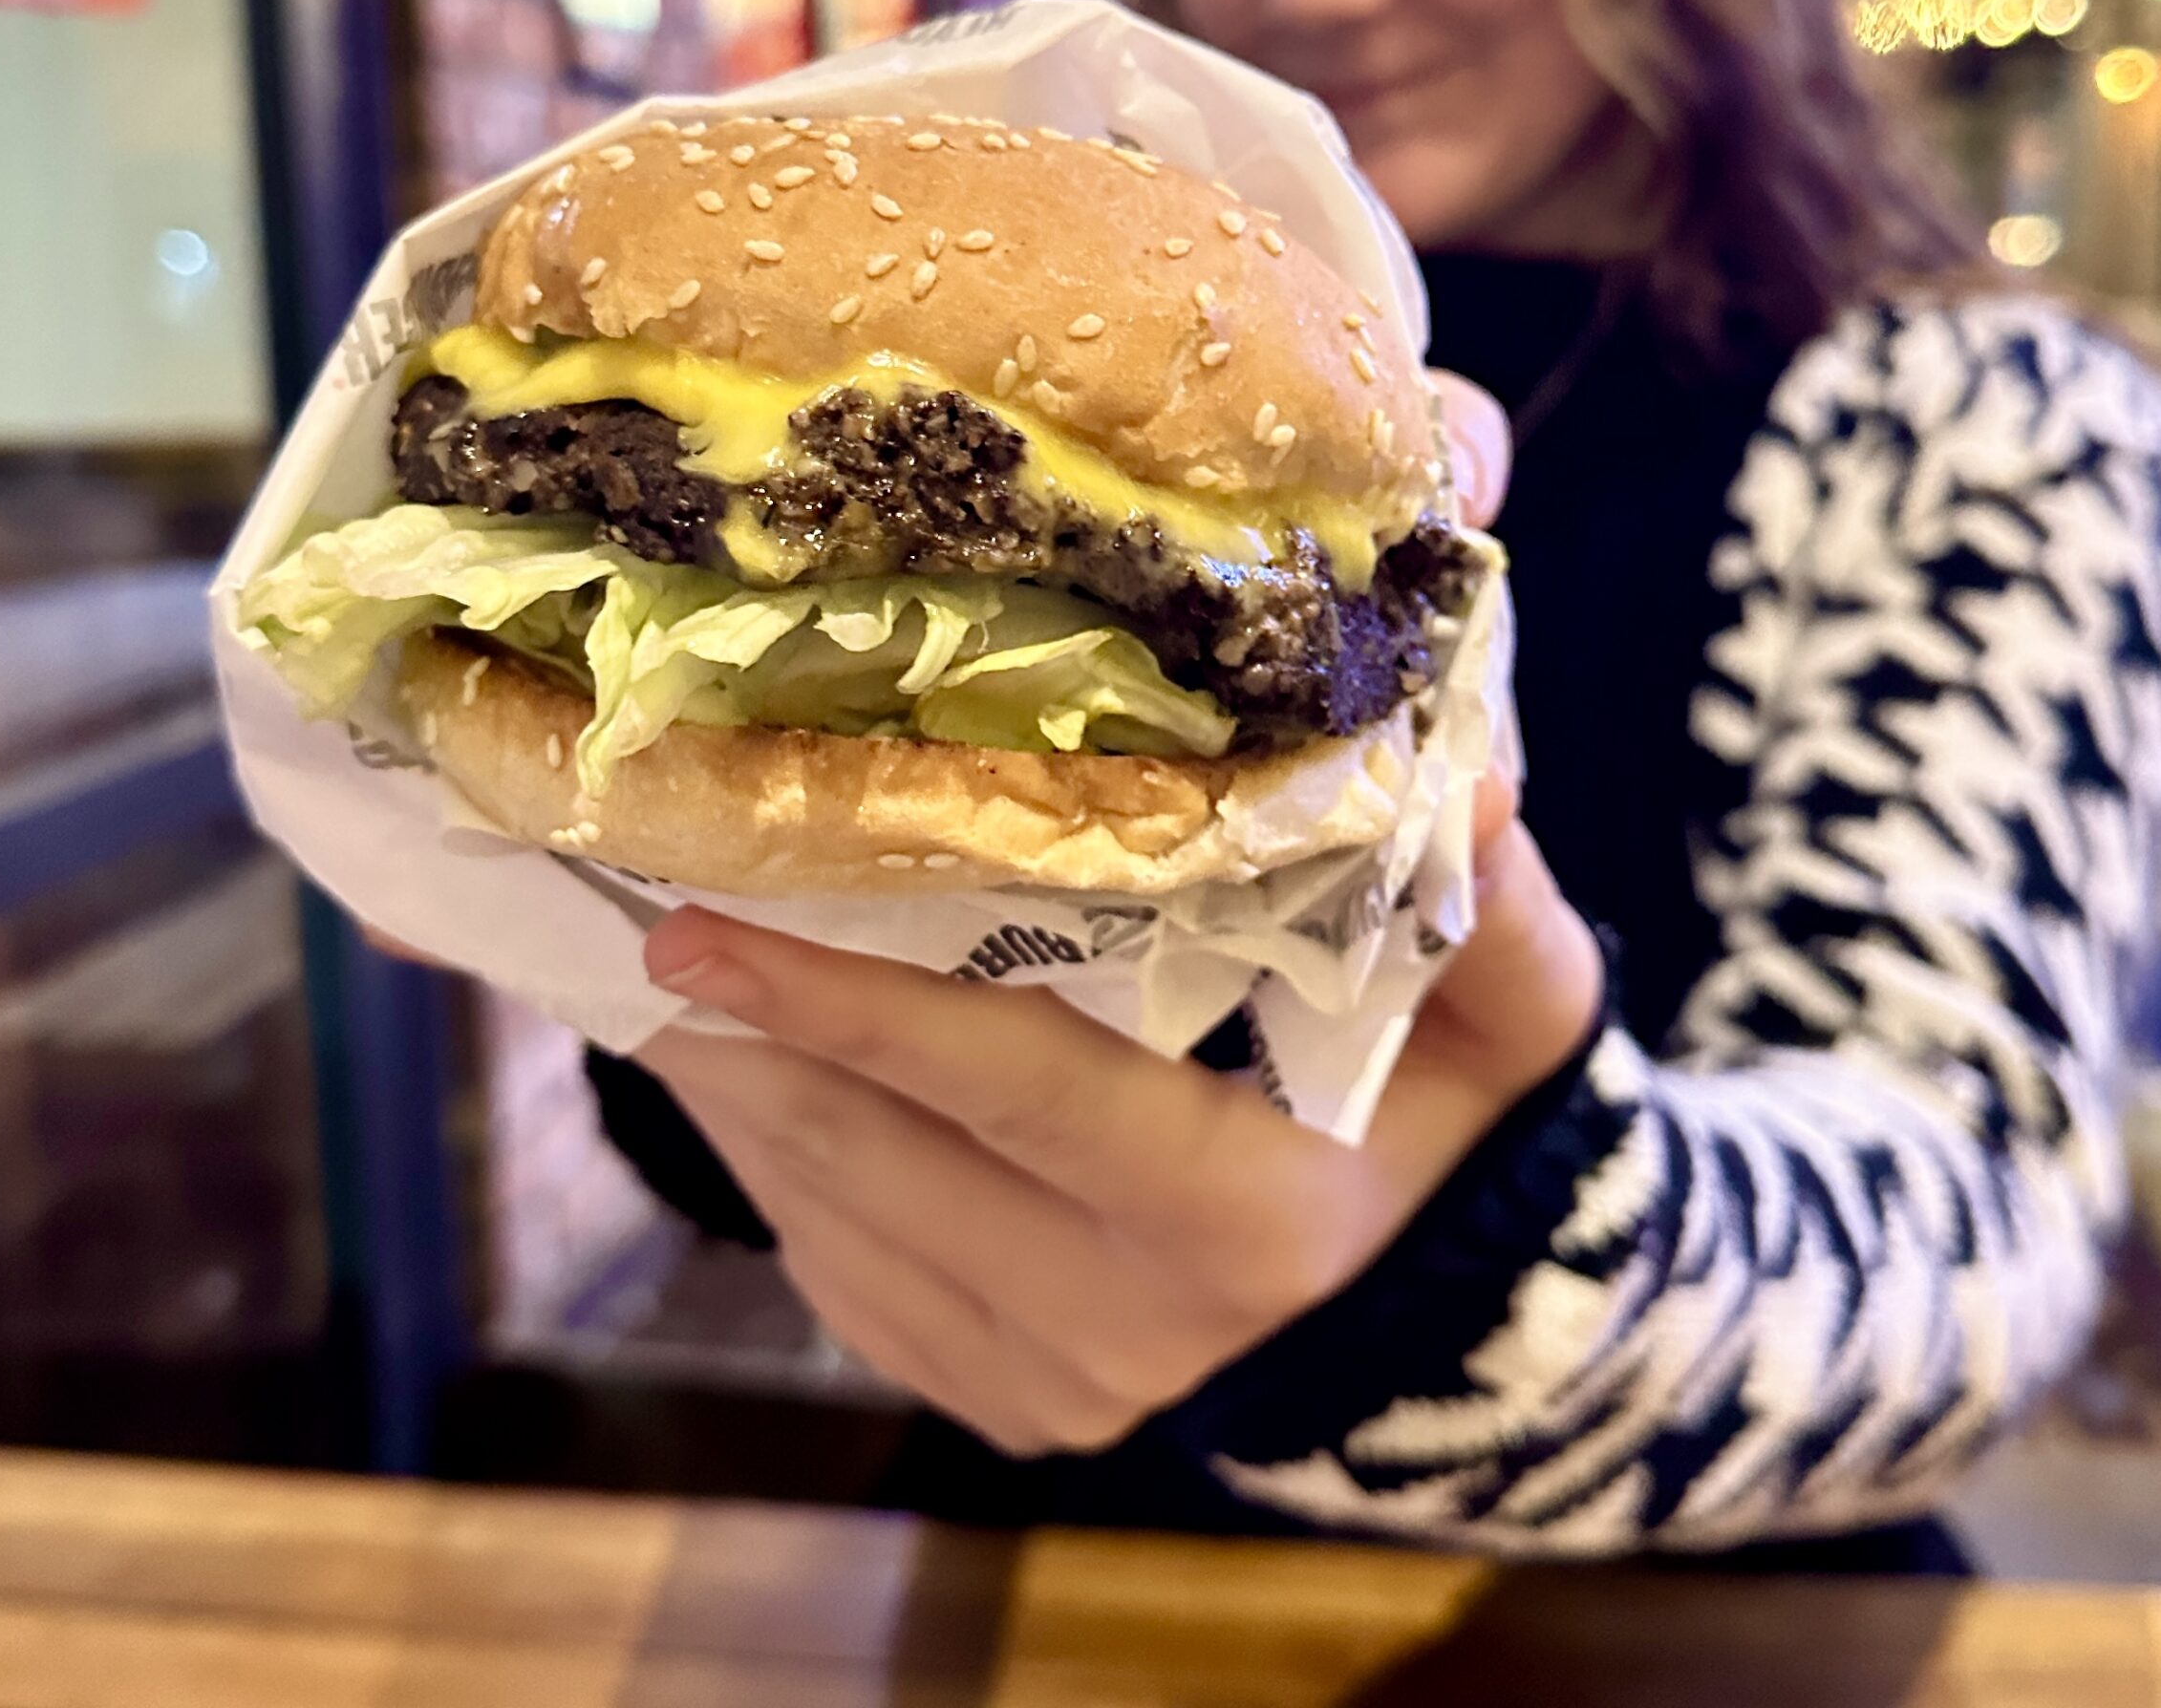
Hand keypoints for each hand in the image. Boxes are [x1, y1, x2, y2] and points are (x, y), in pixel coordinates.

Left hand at [639, 370, 1602, 1456]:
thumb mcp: (1514, 1005)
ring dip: (744, 1089)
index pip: (1018, 1091)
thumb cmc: (1460, 1118)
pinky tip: (752, 1066)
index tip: (705, 932)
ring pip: (838, 1220)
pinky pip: (845, 1277)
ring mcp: (1057, 1384)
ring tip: (672, 967)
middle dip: (756, 1033)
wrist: (1447, 1316)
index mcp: (1244, 1218)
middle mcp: (1134, 1327)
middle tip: (647, 905)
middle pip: (889, 1156)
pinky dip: (780, 1168)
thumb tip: (1451, 759)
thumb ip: (1485, 895)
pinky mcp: (1005, 1401)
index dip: (857, 1007)